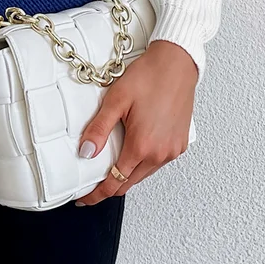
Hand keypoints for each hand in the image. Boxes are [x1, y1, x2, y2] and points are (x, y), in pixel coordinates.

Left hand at [75, 40, 197, 205]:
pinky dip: (142, 164)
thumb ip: (99, 129)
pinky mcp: (180, 144)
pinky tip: (132, 153)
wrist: (176, 64)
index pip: (115, 182)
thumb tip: (85, 153)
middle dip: (109, 187)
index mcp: (142, 146)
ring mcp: (173, 150)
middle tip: (90, 186)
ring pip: (144, 174)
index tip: (84, 199)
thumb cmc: (148, 77)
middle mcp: (161, 153)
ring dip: (126, 175)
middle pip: (129, 183)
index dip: (97, 194)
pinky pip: (157, 163)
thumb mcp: (116, 101)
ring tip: (108, 167)